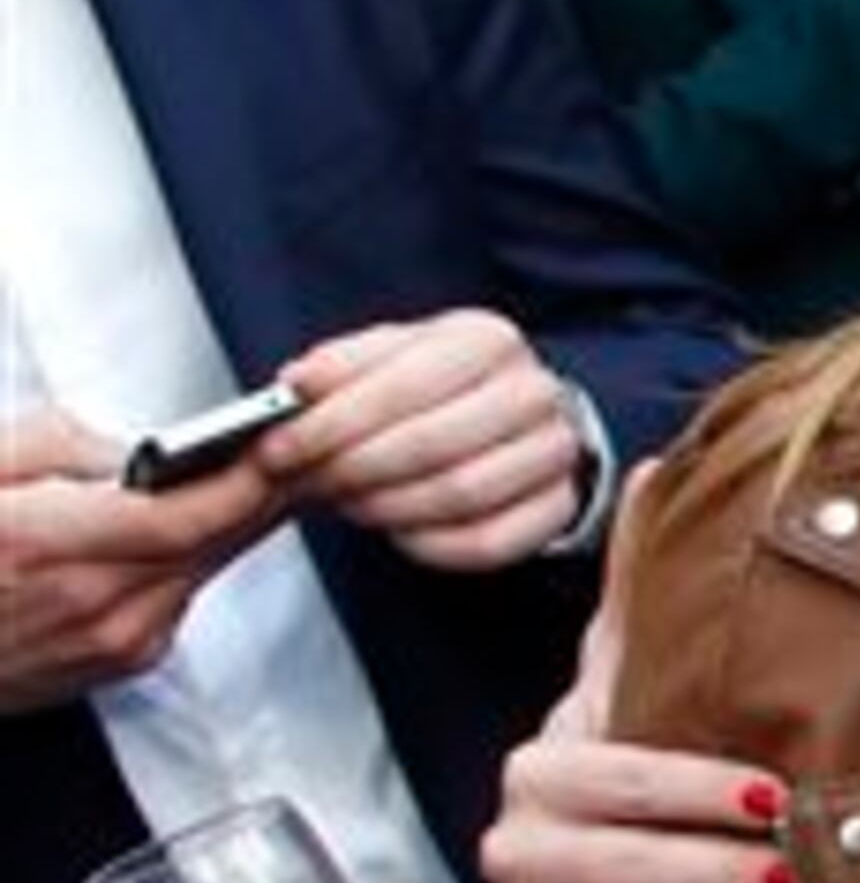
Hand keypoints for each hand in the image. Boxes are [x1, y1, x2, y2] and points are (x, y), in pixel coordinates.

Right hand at [0, 410, 283, 711]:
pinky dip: (193, 561)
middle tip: (297, 445)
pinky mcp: (114, 666)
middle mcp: (89, 606)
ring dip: (231, 524)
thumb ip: (64, 445)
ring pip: (203, 570)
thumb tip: (139, 451)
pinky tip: (193, 529)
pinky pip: (178, 601)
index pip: (189, 515)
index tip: (285, 439)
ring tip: (257, 476)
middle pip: (213, 542)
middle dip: (261, 491)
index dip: (251, 477)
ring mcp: (107, 645)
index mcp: (48, 546)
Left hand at [263, 312, 583, 571]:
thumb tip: (297, 384)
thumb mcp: (387, 357)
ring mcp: (556, 451)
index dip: (331, 422)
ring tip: (350, 502)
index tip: (277, 446)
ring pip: (461, 494)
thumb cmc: (436, 390)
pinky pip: (487, 542)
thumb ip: (339, 366)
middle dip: (353, 468)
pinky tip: (398, 530)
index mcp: (489, 339)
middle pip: (432, 443)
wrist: (510, 418)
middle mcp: (535, 390)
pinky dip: (430, 544)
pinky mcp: (560, 506)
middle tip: (309, 480)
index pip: (403, 384)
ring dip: (387, 507)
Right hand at [485, 566, 792, 882]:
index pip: (614, 776)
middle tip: (793, 875)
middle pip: (608, 864)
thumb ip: (647, 580)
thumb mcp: (640, 660)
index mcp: (540, 764)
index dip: (696, 789)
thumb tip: (661, 466)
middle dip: (706, 871)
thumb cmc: (643, 735)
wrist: (601, 825)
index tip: (779, 796)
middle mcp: (513, 842)